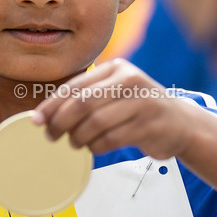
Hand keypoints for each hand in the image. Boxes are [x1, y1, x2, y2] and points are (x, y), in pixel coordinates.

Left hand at [32, 59, 194, 158]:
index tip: (36, 120)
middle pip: (83, 103)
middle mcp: (130, 80)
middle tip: (51, 137)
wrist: (180, 124)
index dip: (52, 104)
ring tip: (75, 143)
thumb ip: (86, 98)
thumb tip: (43, 116)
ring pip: (96, 123)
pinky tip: (95, 147)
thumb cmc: (138, 110)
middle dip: (61, 122)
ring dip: (79, 138)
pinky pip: (111, 138)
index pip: (75, 85)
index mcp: (116, 69)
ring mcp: (142, 102)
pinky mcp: (149, 125)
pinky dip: (97, 147)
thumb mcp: (116, 93)